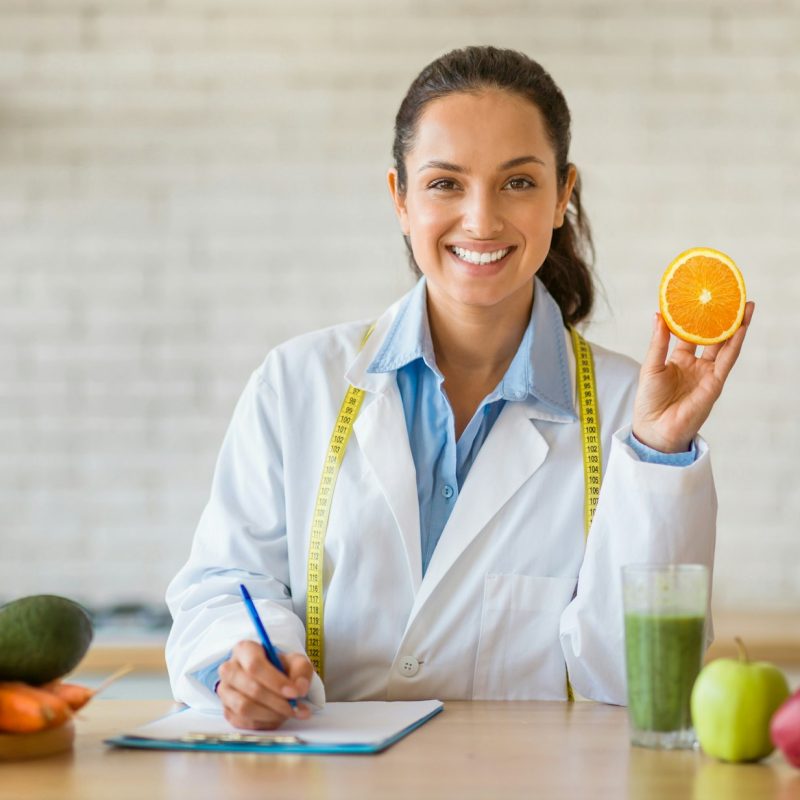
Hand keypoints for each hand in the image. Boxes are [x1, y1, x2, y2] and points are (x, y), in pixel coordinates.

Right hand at [216, 641, 313, 729]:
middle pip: (251, 688)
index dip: (275, 681)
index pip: (255, 665)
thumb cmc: (281, 668)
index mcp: (244, 650)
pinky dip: (264, 723)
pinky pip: (244, 722)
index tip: (294, 692)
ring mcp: (225, 691)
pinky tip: (277, 718)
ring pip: (245, 708)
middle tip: (295, 707)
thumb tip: (300, 688)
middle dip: (277, 702)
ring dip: (271, 714)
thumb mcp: (296, 662)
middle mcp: (229, 669)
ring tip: (288, 713)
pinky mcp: (227, 711)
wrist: (271, 680)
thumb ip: (301, 670)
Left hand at [632, 302, 754, 452]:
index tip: (699, 298)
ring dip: (736, 326)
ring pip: (725, 345)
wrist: (655, 428)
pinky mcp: (715, 382)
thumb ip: (658, 342)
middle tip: (731, 296)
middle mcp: (695, 365)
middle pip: (713, 337)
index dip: (695, 318)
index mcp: (678, 360)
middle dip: (722, 318)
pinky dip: (735, 343)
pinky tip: (741, 326)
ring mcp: (707, 373)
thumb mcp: (651, 366)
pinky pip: (727, 359)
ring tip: (745, 306)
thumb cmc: (649, 401)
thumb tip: (658, 315)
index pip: (690, 334)